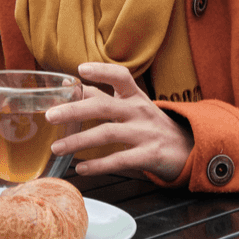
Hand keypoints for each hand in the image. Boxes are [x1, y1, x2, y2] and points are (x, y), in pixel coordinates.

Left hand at [45, 62, 194, 181]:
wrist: (188, 149)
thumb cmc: (151, 126)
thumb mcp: (134, 106)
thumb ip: (105, 98)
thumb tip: (71, 89)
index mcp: (135, 96)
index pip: (120, 76)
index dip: (101, 71)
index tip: (80, 70)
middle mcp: (139, 111)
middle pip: (104, 107)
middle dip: (75, 110)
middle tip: (50, 116)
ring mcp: (144, 133)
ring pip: (107, 134)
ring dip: (79, 141)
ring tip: (57, 148)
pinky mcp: (148, 155)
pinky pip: (120, 160)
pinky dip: (98, 165)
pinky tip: (81, 169)